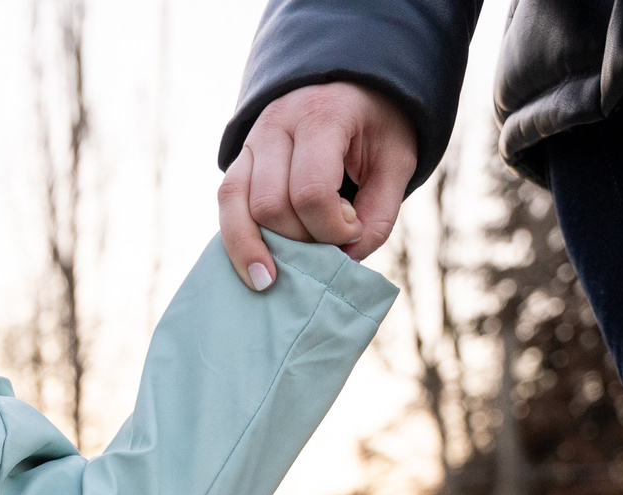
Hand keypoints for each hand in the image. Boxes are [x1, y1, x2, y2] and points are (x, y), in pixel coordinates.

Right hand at [218, 82, 417, 291]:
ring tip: (270, 281)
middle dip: (300, 238)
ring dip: (257, 248)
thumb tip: (343, 261)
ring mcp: (251, 141)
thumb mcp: (396, 162)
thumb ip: (378, 213)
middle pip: (271, 205)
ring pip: (236, 206)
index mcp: (322, 116)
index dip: (332, 228)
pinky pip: (226, 204)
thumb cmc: (377, 126)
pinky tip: (255, 266)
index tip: (354, 230)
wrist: (349, 85)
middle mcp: (276, 124)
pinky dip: (237, 239)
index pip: (310, 192)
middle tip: (329, 240)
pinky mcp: (238, 160)